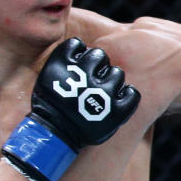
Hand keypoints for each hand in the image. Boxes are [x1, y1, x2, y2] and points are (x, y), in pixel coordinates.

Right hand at [1, 38, 141, 180]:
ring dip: (112, 79)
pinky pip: (132, 93)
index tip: (77, 63)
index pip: (77, 44)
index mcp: (63, 66)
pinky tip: (119, 98)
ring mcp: (103, 93)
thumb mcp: (47, 79)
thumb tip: (77, 49)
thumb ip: (62, 63)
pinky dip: (128, 94)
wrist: (55, 136)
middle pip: (100, 56)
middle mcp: (85, 76)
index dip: (79, 53)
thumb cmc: (50, 108)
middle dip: (97, 65)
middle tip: (92, 78)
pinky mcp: (117, 111)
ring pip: (117, 73)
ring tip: (104, 91)